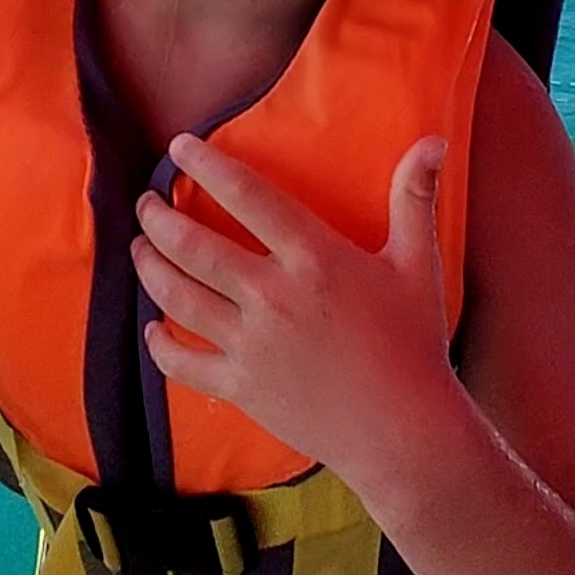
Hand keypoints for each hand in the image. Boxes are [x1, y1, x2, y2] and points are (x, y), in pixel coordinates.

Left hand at [132, 133, 458, 492]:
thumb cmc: (413, 345)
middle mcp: (273, 296)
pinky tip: (152, 329)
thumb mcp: (418, 264)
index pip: (247, 196)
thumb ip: (414, 198)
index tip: (179, 146)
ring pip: (177, 297)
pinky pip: (183, 363)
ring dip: (150, 268)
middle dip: (158, 218)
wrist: (404, 433)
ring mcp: (252, 345)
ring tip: (139, 248)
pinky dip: (159, 344)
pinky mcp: (241, 387)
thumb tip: (434, 141)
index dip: (206, 165)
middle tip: (145, 202)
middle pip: (193, 246)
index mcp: (314, 258)